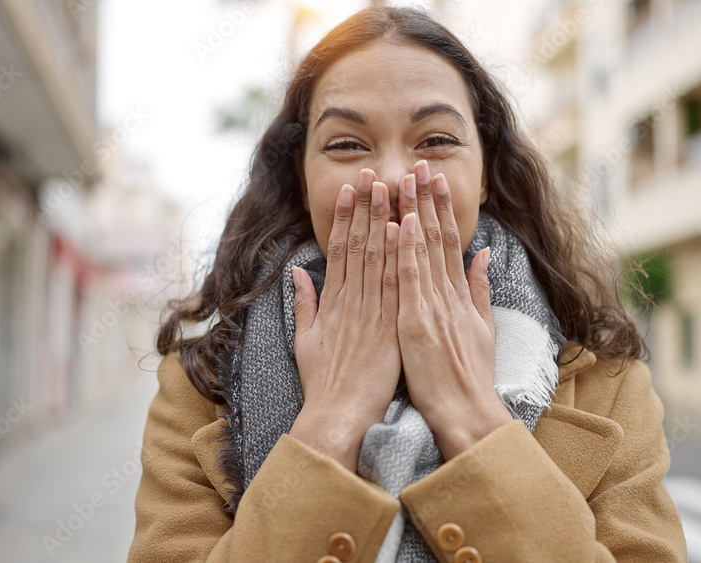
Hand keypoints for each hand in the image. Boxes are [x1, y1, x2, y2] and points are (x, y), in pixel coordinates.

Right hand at [290, 169, 401, 470]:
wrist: (336, 416)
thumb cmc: (323, 383)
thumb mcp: (306, 341)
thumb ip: (305, 305)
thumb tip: (298, 274)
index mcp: (332, 303)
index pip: (340, 250)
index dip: (346, 217)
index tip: (351, 190)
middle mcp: (351, 302)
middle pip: (359, 245)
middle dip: (366, 208)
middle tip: (372, 174)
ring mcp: (371, 314)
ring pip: (378, 259)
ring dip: (384, 221)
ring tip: (390, 189)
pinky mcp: (389, 329)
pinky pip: (395, 287)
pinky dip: (398, 258)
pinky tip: (402, 231)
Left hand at [395, 160, 512, 459]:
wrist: (466, 411)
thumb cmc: (468, 376)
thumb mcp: (481, 328)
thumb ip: (478, 290)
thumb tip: (483, 255)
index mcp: (457, 295)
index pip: (448, 242)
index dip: (440, 209)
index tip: (434, 180)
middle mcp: (446, 294)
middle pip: (436, 238)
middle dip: (427, 199)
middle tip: (421, 164)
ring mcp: (432, 307)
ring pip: (421, 251)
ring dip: (413, 213)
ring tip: (406, 179)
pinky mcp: (417, 323)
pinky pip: (409, 280)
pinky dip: (405, 251)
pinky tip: (399, 224)